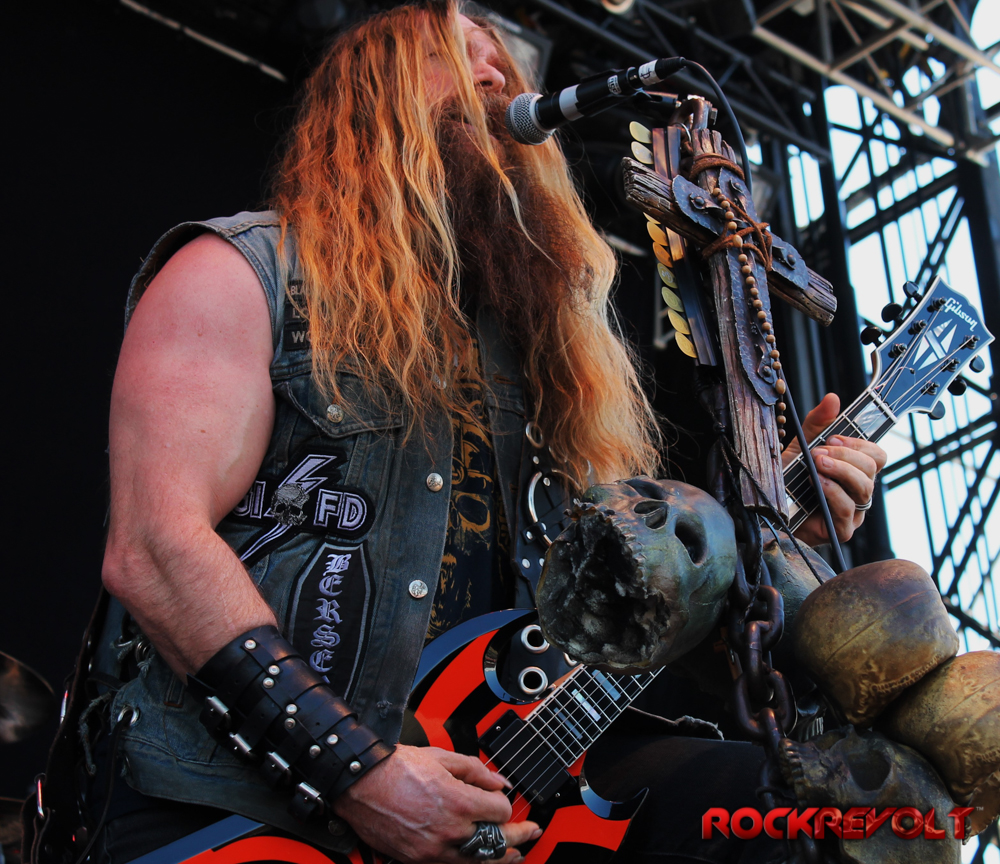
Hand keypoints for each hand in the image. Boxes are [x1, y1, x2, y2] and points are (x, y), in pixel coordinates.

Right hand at [332, 745, 540, 862]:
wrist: (360, 783)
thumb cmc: (395, 768)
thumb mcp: (441, 757)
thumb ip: (475, 770)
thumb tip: (498, 781)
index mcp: (457, 801)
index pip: (500, 811)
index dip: (506, 803)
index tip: (502, 798)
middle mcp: (448, 830)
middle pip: (496, 841)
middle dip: (519, 837)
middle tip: (532, 832)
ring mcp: (433, 849)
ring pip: (478, 861)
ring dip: (502, 858)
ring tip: (517, 854)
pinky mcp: (418, 859)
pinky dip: (472, 863)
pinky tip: (482, 860)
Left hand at [782, 393, 886, 545]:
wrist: (766, 507)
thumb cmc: (787, 479)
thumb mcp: (801, 446)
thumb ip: (817, 423)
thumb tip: (832, 398)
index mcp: (854, 470)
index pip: (877, 455)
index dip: (860, 444)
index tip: (834, 438)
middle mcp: (858, 490)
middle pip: (872, 469)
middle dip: (846, 456)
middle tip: (819, 452)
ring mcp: (853, 512)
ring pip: (864, 488)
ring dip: (839, 471)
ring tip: (816, 464)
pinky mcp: (842, 529)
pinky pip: (848, 508)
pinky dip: (833, 492)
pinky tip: (817, 483)